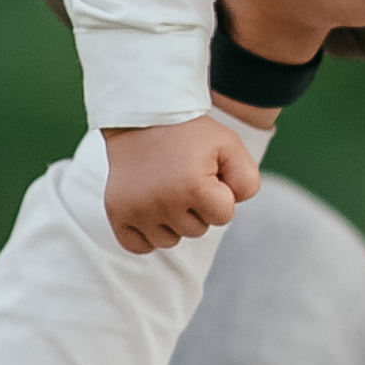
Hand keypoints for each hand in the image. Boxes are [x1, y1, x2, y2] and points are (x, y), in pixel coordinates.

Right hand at [103, 114, 261, 255]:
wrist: (142, 118)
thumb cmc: (190, 135)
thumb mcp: (229, 145)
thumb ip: (247, 179)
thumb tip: (233, 207)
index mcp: (193, 188)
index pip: (224, 216)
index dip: (220, 194)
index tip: (207, 173)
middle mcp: (162, 203)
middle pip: (197, 230)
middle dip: (197, 207)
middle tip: (183, 177)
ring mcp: (137, 211)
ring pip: (170, 240)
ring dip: (173, 221)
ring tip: (167, 189)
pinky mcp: (117, 214)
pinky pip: (139, 246)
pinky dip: (147, 234)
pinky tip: (150, 209)